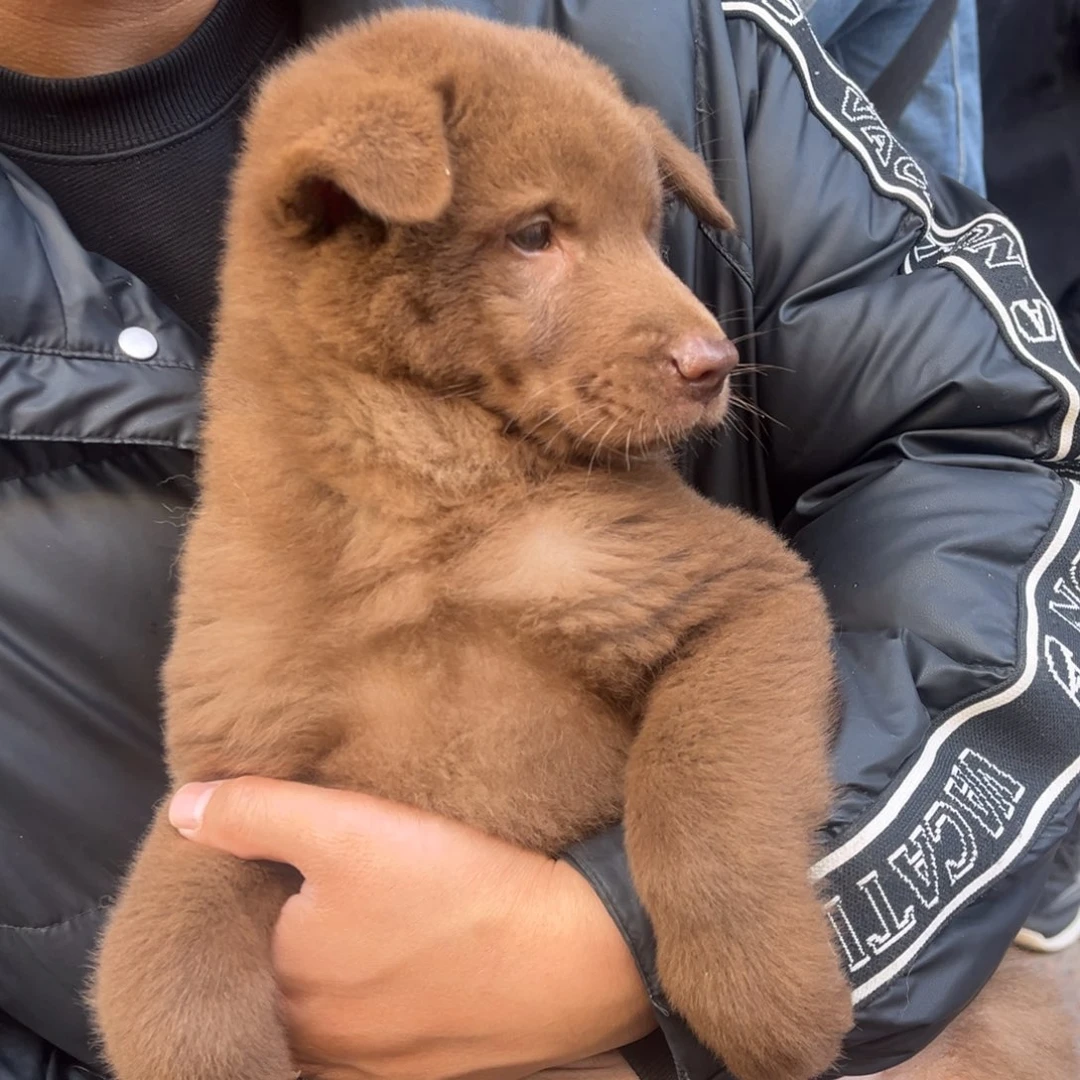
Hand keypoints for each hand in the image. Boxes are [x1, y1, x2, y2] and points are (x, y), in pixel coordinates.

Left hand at [169, 777, 655, 1079]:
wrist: (574, 954)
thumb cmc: (455, 889)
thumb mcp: (348, 827)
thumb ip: (255, 813)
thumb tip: (183, 808)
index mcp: (285, 984)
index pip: (238, 936)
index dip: (256, 889)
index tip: (287, 856)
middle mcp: (318, 1041)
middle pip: (281, 982)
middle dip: (289, 938)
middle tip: (326, 883)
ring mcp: (376, 1065)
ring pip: (327, 1017)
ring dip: (332, 978)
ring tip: (366, 923)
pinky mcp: (430, 1069)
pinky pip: (377, 1039)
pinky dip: (376, 1005)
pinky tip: (407, 967)